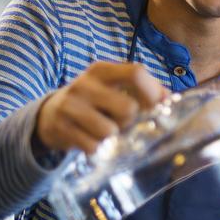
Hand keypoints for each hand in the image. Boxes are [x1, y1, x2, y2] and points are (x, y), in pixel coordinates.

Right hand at [34, 62, 167, 155]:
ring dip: (113, 137)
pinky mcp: (61, 129)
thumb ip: (140, 90)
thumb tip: (170, 99)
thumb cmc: (92, 101)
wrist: (49, 114)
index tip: (156, 107)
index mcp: (101, 70)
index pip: (136, 73)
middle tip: (124, 123)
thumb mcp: (111, 87)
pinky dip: (98, 149)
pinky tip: (92, 141)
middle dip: (131, 121)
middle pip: (128, 108)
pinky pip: (93, 146)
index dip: (152, 92)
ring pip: (110, 131)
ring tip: (106, 132)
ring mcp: (71, 106)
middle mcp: (84, 84)